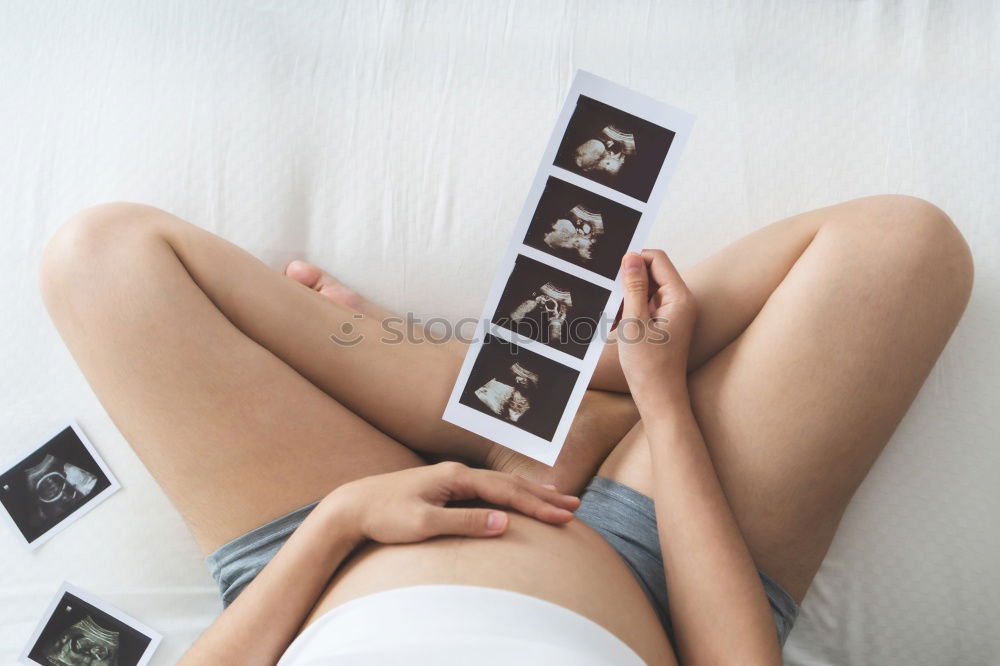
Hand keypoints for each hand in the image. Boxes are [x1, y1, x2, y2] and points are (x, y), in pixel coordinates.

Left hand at [329, 462, 579, 543]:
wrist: (353, 506)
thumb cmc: (384, 515)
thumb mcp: (423, 523)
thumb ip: (464, 522)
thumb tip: (503, 523)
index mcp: (456, 478)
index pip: (506, 492)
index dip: (537, 505)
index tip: (564, 516)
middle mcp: (457, 473)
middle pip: (510, 484)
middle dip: (543, 497)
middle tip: (575, 508)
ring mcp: (452, 479)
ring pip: (501, 485)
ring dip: (531, 494)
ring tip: (558, 500)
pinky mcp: (446, 489)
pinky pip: (488, 490)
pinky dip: (511, 495)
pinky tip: (516, 500)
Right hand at [617, 250, 696, 399]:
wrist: (659, 398)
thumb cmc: (648, 365)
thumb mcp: (634, 321)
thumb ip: (633, 287)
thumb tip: (630, 257)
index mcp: (679, 298)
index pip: (657, 259)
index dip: (634, 260)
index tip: (613, 274)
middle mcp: (681, 301)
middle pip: (653, 272)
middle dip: (629, 281)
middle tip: (612, 299)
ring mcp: (675, 313)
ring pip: (647, 289)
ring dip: (628, 298)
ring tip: (616, 318)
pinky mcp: (667, 323)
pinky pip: (647, 305)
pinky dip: (631, 310)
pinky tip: (619, 326)